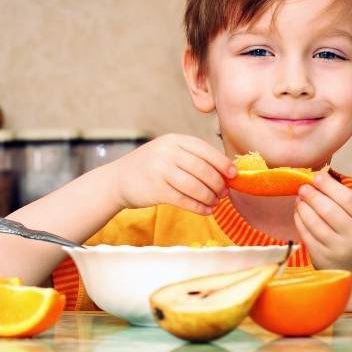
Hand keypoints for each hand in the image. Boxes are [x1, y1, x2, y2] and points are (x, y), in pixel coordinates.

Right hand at [108, 134, 236, 214]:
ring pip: (195, 186)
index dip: (222, 163)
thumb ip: (191, 157)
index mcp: (174, 140)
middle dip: (218, 183)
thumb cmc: (149, 167)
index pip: (205, 150)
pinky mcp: (156, 189)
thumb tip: (224, 172)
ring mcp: (160, 170)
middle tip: (224, 193)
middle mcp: (167, 152)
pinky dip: (198, 207)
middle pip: (203, 169)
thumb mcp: (168, 152)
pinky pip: (184, 200)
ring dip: (210, 197)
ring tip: (216, 203)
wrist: (117, 180)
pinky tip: (206, 210)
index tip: (233, 175)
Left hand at [294, 172, 351, 274]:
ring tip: (299, 198)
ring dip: (303, 206)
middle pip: (328, 209)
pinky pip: (305, 234)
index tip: (317, 177)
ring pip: (314, 222)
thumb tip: (318, 177)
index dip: (329, 186)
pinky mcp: (321, 257)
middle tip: (303, 187)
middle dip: (312, 195)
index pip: (347, 198)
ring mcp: (337, 248)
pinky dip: (299, 219)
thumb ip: (343, 199)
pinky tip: (298, 211)